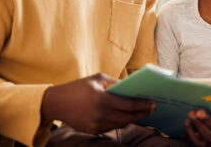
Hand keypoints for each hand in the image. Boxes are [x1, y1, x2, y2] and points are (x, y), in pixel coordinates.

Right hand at [40, 73, 154, 133]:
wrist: (56, 103)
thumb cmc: (78, 87)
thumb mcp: (97, 78)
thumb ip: (115, 83)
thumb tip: (132, 88)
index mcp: (102, 99)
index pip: (129, 104)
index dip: (143, 104)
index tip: (153, 102)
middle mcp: (100, 114)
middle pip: (128, 117)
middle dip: (142, 113)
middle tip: (152, 109)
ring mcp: (97, 125)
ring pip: (121, 124)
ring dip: (132, 118)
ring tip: (142, 113)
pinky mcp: (93, 131)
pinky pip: (111, 127)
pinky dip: (120, 122)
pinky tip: (126, 117)